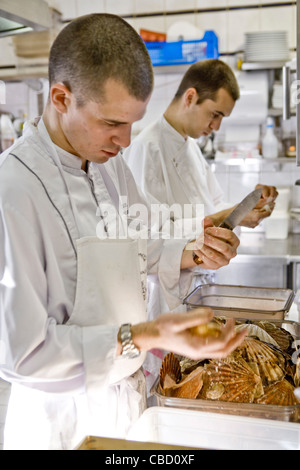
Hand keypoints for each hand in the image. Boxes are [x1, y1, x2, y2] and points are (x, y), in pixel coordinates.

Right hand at [131, 307, 246, 360]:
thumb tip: (212, 314)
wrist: (151, 335)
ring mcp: (196, 352)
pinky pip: (212, 347)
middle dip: (236, 341)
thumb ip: (196, 317)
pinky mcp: (194, 348)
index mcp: (197, 347)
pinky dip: (220, 340)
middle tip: (244, 330)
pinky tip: (218, 329)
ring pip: (219, 351)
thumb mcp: (178, 320)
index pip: (221, 342)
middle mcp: (198, 352)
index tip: (231, 319)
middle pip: (224, 351)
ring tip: (235, 330)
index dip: (229, 331)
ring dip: (229, 341)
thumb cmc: (162, 327)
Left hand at [193, 217, 239, 269]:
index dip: (217, 232)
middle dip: (211, 242)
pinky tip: (196, 248)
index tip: (207, 230)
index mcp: (234, 241)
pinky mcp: (216, 266)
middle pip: (224, 247)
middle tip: (202, 237)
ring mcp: (224, 260)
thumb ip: (209, 222)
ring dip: (204, 248)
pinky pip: (208, 261)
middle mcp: (232, 252)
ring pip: (214, 256)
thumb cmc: (211, 235)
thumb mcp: (211, 226)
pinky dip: (200, 254)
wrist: (206, 246)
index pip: (229, 235)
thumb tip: (206, 220)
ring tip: (197, 242)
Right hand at [240, 184, 277, 227]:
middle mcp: (256, 222)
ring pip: (261, 217)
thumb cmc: (237, 210)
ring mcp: (254, 225)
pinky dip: (257, 215)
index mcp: (256, 217)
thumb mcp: (249, 203)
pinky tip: (253, 211)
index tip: (270, 202)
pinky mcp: (251, 226)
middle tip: (266, 203)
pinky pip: (257, 220)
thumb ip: (260, 203)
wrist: (229, 218)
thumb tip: (268, 200)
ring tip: (258, 207)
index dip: (270, 207)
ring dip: (261, 212)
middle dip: (266, 209)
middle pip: (265, 215)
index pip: (268, 212)